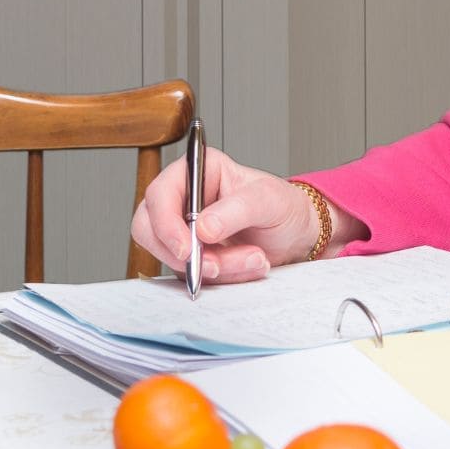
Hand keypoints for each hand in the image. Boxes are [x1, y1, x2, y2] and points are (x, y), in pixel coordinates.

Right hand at [129, 146, 323, 283]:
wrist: (298, 234)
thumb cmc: (284, 206)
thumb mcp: (269, 200)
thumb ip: (236, 210)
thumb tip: (203, 228)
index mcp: (199, 171)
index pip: (159, 194)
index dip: (165, 223)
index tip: (186, 248)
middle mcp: (185, 199)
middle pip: (150, 230)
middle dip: (183, 254)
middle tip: (216, 265)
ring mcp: (184, 229)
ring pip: (172, 257)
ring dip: (213, 267)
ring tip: (253, 259)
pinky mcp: (192, 255)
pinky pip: (190, 274)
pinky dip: (220, 278)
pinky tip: (248, 266)